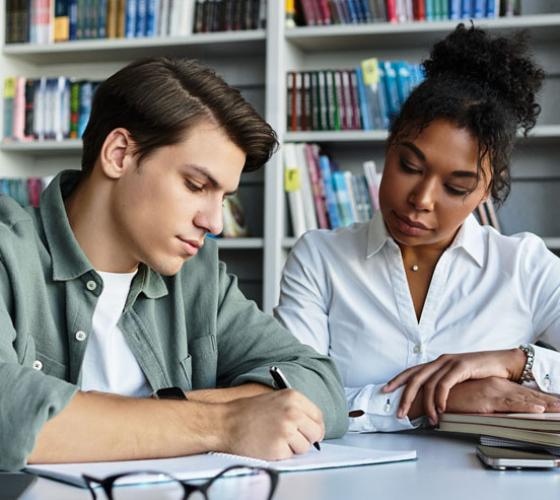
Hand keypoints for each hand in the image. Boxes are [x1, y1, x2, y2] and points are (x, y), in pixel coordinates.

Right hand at [222, 389, 324, 460]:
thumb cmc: (247, 412)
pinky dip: (280, 455)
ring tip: (274, 439)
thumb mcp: (276, 400)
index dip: (314, 427)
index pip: (318, 416)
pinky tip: (268, 445)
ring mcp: (287, 430)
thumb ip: (296, 409)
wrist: (225, 422)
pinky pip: (290, 456)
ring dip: (292, 448)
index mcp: (293, 397)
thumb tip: (312, 425)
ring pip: (304, 447)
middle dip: (306, 439)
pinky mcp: (279, 447)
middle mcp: (293, 412)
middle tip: (291, 439)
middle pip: (316, 433)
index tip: (309, 432)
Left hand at [383, 349, 525, 423]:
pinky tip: (441, 409)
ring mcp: (450, 362)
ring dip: (427, 404)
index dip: (397, 380)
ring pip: (429, 384)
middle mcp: (440, 360)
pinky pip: (445, 384)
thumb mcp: (459, 378)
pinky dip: (440, 398)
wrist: (503, 363)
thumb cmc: (481, 373)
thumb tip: (432, 402)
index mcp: (437, 363)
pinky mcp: (461, 366)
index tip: (385, 390)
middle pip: (415, 378)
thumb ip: (445, 385)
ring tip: (430, 420)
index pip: (412, 371)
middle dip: (405, 397)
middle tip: (400, 413)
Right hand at [446, 377, 559, 413]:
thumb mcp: (470, 397)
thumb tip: (493, 406)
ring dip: (544, 404)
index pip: (520, 391)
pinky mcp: (487, 400)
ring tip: (559, 408)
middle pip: (526, 394)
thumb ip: (484, 399)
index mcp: (494, 384)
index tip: (554, 402)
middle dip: (547, 400)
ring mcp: (492, 391)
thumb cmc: (449, 397)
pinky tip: (540, 409)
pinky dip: (527, 407)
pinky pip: (511, 405)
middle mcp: (494, 385)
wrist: (433, 394)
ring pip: (523, 398)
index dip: (538, 397)